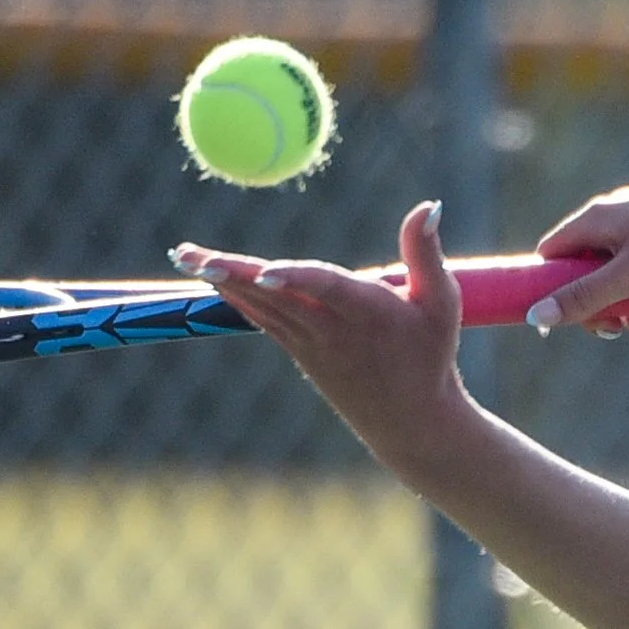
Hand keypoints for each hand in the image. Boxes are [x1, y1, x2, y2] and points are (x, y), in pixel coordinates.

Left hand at [171, 201, 483, 475]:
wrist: (411, 423)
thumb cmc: (431, 357)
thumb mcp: (443, 304)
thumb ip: (427, 254)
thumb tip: (428, 205)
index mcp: (367, 314)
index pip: (326, 290)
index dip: (296, 278)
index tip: (266, 270)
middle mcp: (330, 330)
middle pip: (275, 295)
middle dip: (233, 274)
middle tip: (193, 256)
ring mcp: (309, 343)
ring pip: (260, 306)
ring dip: (221, 280)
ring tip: (185, 255)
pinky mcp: (299, 350)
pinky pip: (262, 317)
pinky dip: (235, 294)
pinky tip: (210, 274)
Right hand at [530, 182, 628, 335]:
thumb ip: (583, 298)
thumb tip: (536, 317)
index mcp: (597, 217)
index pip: (552, 253)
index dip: (550, 288)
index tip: (561, 321)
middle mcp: (615, 219)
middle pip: (587, 276)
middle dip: (605, 311)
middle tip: (621, 330)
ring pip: (622, 284)